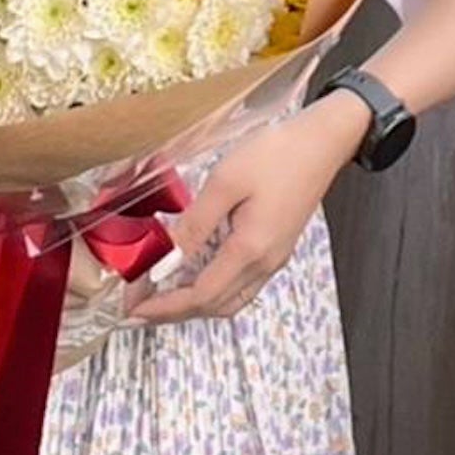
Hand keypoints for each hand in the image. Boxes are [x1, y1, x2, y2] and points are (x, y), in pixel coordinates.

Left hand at [128, 91, 366, 325]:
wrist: (322, 142)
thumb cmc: (276, 154)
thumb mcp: (225, 182)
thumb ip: (193, 226)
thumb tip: (163, 263)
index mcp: (250, 249)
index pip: (200, 295)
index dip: (163, 306)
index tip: (133, 306)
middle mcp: (265, 263)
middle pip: (215, 306)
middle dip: (174, 312)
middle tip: (139, 307)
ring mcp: (274, 258)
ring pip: (230, 300)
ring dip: (194, 305)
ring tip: (161, 298)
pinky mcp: (277, 248)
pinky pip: (241, 285)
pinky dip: (213, 291)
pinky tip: (194, 275)